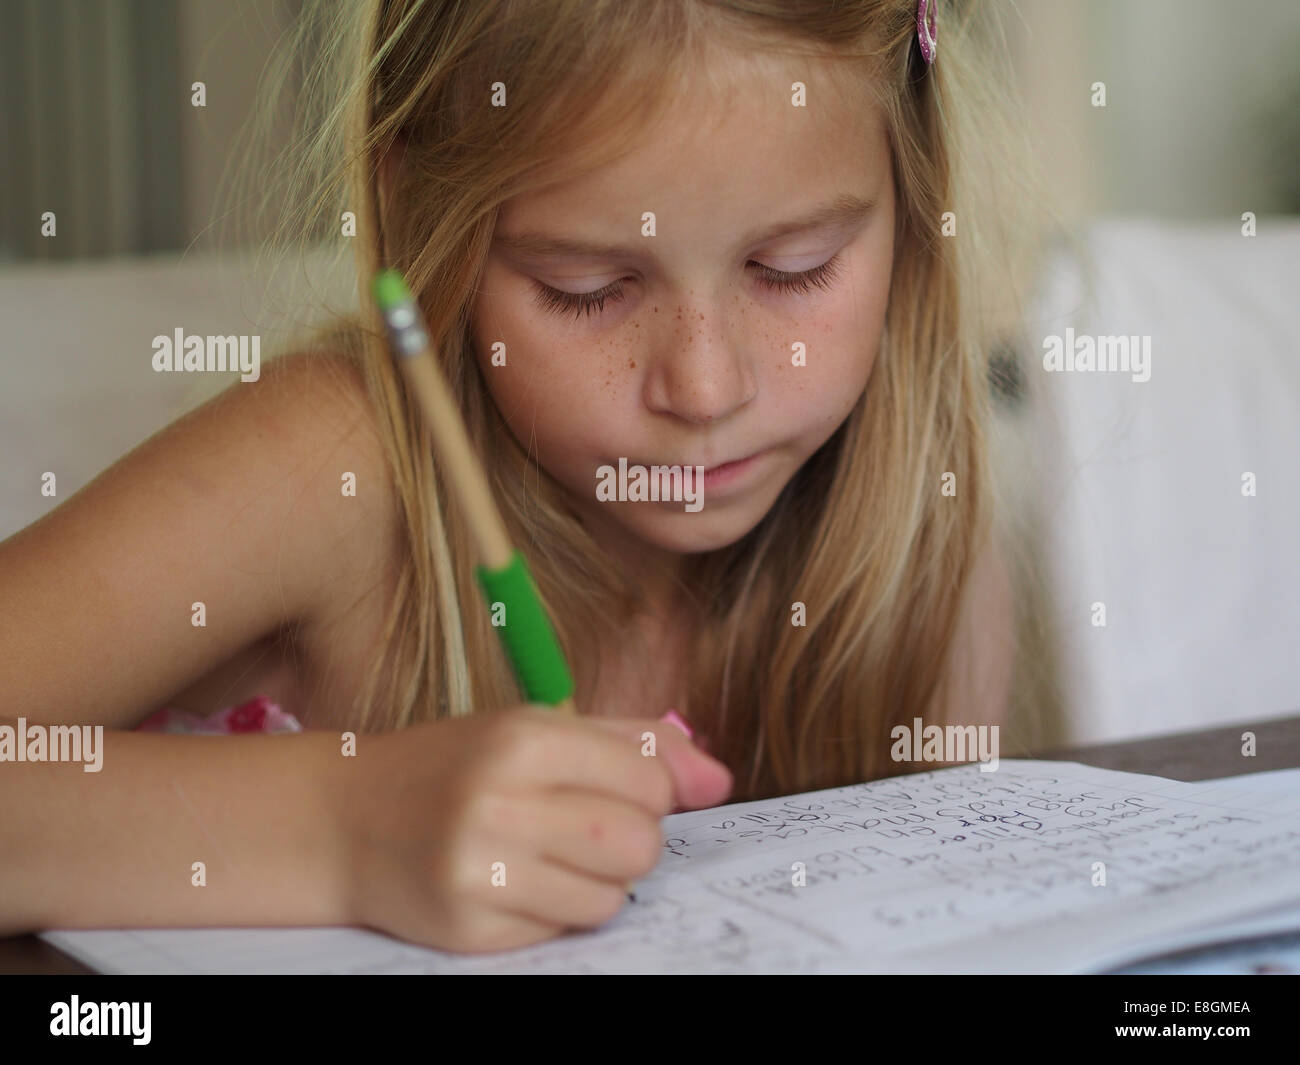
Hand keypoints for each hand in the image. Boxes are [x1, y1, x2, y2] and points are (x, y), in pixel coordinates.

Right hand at [334, 704, 731, 952]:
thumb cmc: (459, 766)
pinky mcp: (468, 930)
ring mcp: (479, 872)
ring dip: (598, 881)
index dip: (650, 790)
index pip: (650, 780)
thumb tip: (720, 781)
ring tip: (548, 854)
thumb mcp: (537, 727)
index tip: (617, 788)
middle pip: (640, 845)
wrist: (348, 819)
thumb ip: (636, 743)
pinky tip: (515, 881)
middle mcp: (498, 803)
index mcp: (522, 738)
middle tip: (588, 826)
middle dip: (632, 839)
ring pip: (611, 898)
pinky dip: (555, 909)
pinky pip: (564, 930)